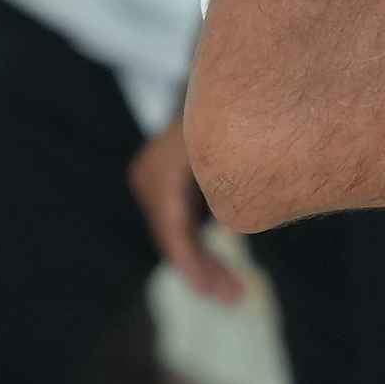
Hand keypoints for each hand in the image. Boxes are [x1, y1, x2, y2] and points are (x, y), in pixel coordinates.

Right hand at [129, 124, 249, 305]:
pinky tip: (218, 272)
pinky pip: (179, 225)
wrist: (220, 84)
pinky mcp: (164, 186)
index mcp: (163, 168)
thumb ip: (233, 186)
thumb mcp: (235, 151)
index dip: (191, 263)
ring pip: (176, 234)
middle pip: (174, 235)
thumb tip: (235, 225)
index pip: (173, 227)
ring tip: (233, 293)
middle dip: (202, 270)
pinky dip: (198, 247)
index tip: (210, 292)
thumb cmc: (235, 115)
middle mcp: (149, 176)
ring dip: (202, 263)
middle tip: (233, 298)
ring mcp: (152, 181)